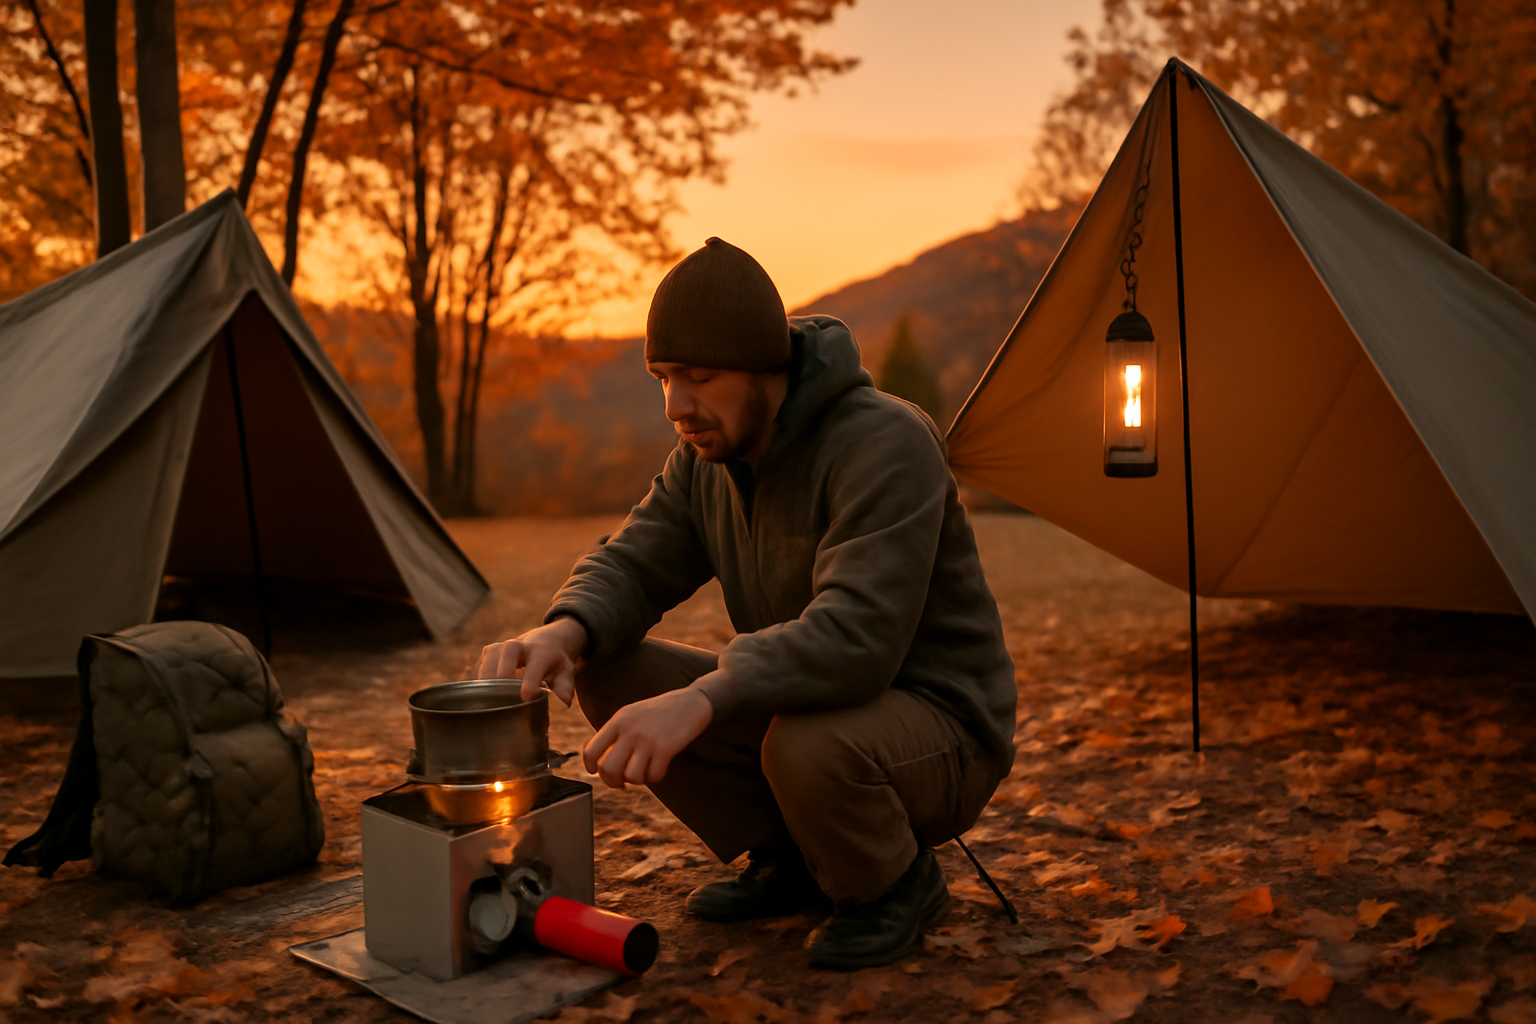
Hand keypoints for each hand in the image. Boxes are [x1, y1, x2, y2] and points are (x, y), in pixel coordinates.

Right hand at [476, 617, 587, 705]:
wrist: (545, 640)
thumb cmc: (554, 661)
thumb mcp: (565, 671)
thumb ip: (565, 686)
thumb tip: (564, 702)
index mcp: (541, 652)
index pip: (535, 666)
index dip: (530, 681)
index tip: (525, 696)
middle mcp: (519, 645)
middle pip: (506, 654)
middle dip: (502, 675)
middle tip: (500, 699)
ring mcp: (501, 647)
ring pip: (489, 658)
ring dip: (486, 679)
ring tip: (486, 701)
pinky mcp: (488, 652)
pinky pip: (479, 665)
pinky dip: (478, 681)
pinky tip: (480, 698)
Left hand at [583, 685, 714, 788]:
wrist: (691, 702)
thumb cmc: (659, 712)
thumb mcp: (631, 714)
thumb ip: (614, 733)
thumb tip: (596, 760)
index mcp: (618, 720)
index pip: (591, 750)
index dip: (591, 767)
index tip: (597, 771)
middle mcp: (630, 730)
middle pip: (608, 769)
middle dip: (612, 781)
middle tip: (620, 781)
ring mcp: (648, 740)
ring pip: (630, 777)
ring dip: (635, 781)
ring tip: (641, 772)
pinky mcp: (666, 749)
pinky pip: (653, 777)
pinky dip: (655, 777)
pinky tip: (658, 768)